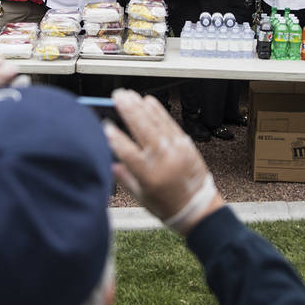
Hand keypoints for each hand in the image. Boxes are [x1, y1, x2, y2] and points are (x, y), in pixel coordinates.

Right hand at [104, 89, 223, 234]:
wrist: (198, 208)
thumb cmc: (167, 206)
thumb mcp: (140, 197)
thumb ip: (123, 177)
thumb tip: (109, 160)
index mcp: (149, 176)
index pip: (128, 152)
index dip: (115, 138)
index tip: (105, 125)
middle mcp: (164, 160)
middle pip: (143, 130)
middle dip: (128, 111)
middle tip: (117, 96)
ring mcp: (177, 150)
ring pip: (156, 122)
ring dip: (141, 106)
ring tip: (129, 95)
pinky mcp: (186, 144)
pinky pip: (170, 123)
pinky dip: (159, 111)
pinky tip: (149, 101)